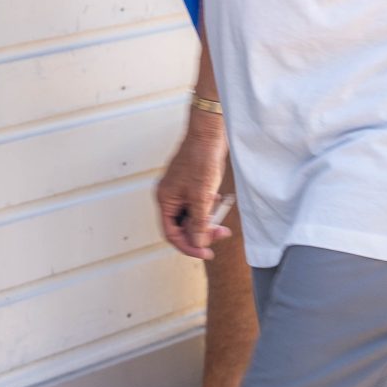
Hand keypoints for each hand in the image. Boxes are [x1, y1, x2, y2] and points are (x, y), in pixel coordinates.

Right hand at [155, 116, 231, 260]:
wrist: (209, 134)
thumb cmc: (201, 160)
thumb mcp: (201, 197)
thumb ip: (198, 223)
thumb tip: (198, 243)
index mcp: (165, 199)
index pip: (171, 233)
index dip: (188, 246)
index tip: (206, 253)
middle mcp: (170, 196)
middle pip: (182, 226)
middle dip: (201, 233)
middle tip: (220, 234)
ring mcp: (180, 190)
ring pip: (191, 216)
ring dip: (206, 221)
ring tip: (221, 218)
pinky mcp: (191, 185)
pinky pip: (197, 205)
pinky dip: (208, 209)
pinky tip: (218, 202)